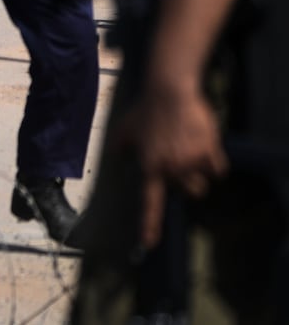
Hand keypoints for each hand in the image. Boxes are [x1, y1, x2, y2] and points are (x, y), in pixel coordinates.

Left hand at [113, 85, 228, 248]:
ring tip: (189, 150)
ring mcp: (192, 162)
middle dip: (185, 181)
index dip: (149, 224)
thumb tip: (117, 158)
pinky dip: (213, 160)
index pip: (150, 202)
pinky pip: (218, 169)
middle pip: (188, 192)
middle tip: (179, 159)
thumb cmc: (145, 109)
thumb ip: (120, 147)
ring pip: (203, 183)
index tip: (148, 244)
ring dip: (198, 173)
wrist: (169, 91)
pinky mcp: (210, 152)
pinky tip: (203, 143)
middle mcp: (172, 169)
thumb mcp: (124, 129)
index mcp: (150, 166)